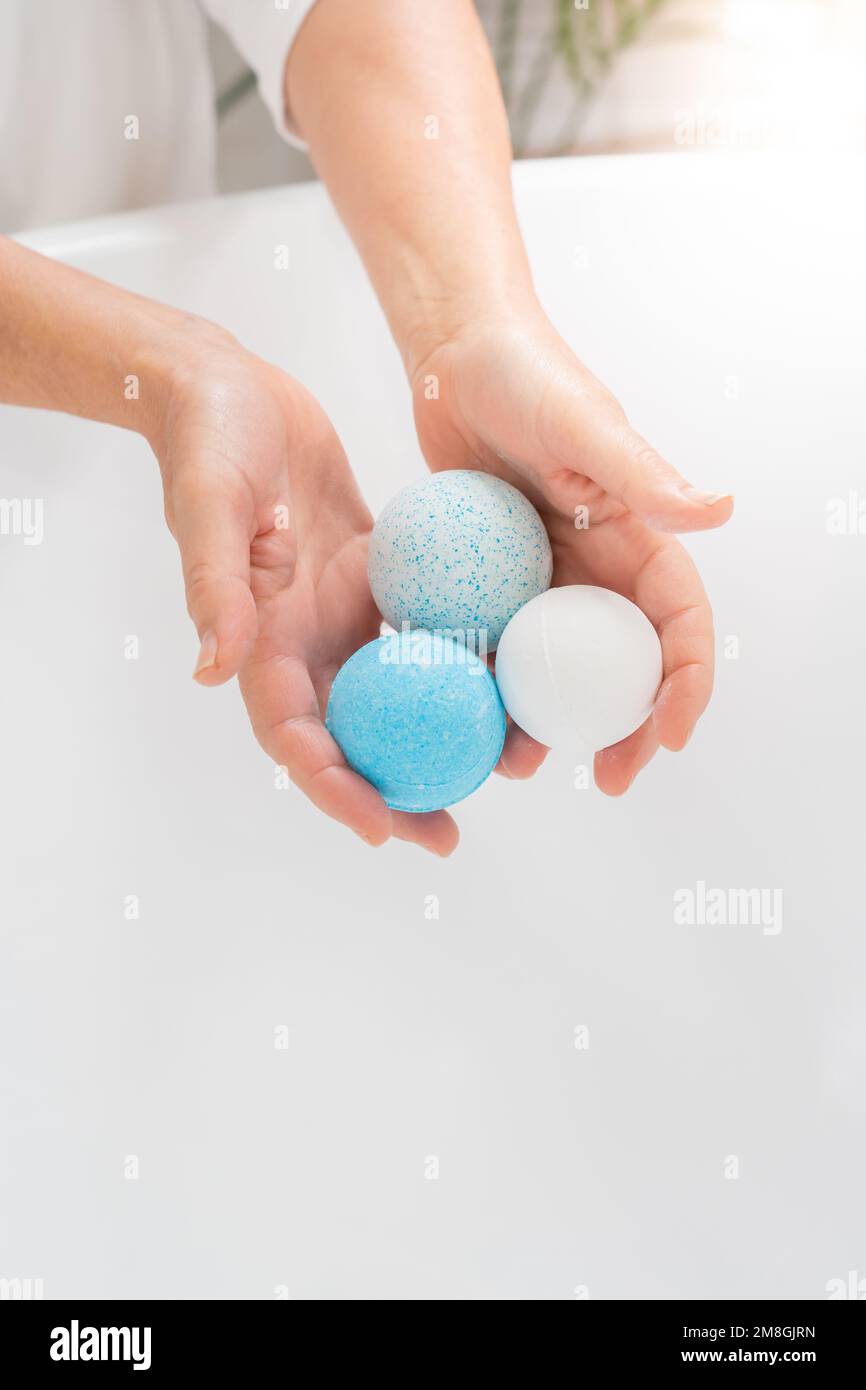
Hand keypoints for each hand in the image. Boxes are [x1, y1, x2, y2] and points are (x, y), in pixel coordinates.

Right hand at [155, 333, 457, 855]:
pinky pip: (419, 634)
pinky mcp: (370, 582)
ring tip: (497, 770)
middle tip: (446, 835)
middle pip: (350, 739)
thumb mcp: (210, 506)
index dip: (334, 789)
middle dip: (393, 793)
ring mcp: (338, 616)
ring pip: (393, 697)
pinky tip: (506, 679)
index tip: (382, 830)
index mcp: (259, 641)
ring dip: (437, 737)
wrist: (229, 387)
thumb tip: (216, 671)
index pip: (294, 736)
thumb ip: (216, 586)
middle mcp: (302, 642)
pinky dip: (455, 661)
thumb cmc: (211, 439)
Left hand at [410, 306, 732, 793]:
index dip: (687, 682)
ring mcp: (544, 582)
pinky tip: (466, 722)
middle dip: (627, 730)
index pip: (678, 622)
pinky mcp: (493, 584)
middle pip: (625, 668)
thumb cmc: (524, 375)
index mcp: (637, 539)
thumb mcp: (582, 424)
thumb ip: (640, 473)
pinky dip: (489, 689)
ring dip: (549, 726)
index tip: (671, 736)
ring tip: (520, 766)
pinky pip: (497, 647)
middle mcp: (597, 570)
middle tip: (608, 780)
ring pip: (557, 672)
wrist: (454, 358)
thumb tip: (718, 511)